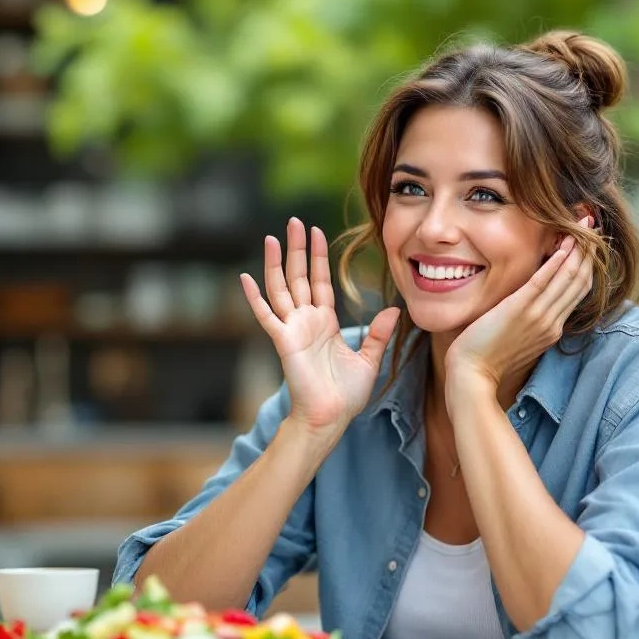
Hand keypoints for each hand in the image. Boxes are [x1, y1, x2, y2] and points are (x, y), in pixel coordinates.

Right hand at [240, 217, 399, 434]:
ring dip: (275, 263)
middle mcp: (306, 321)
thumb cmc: (346, 395)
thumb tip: (394, 310)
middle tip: (295, 221)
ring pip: (281, 288)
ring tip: (272, 238)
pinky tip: (244, 277)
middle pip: (298, 276)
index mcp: (324, 322)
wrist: (330, 418)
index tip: (317, 231)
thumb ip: (379, 334)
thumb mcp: (369, 359)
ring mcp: (292, 329)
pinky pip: (266, 315)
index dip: (317, 257)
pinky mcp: (283, 341)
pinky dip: (254, 297)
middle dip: (297, 249)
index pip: (320, 281)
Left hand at [444, 218, 595, 404]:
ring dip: (578, 249)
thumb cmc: (486, 359)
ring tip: (584, 225)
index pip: (577, 293)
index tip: (589, 246)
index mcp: (552, 329)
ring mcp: (538, 317)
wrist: (472, 375)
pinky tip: (563, 243)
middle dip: (589, 252)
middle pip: (580, 281)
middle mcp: (551, 322)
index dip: (586, 267)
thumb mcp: (516, 339)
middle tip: (594, 227)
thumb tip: (529, 305)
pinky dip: (557, 261)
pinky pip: (544, 281)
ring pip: (568, 278)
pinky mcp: (520, 310)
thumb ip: (528, 322)